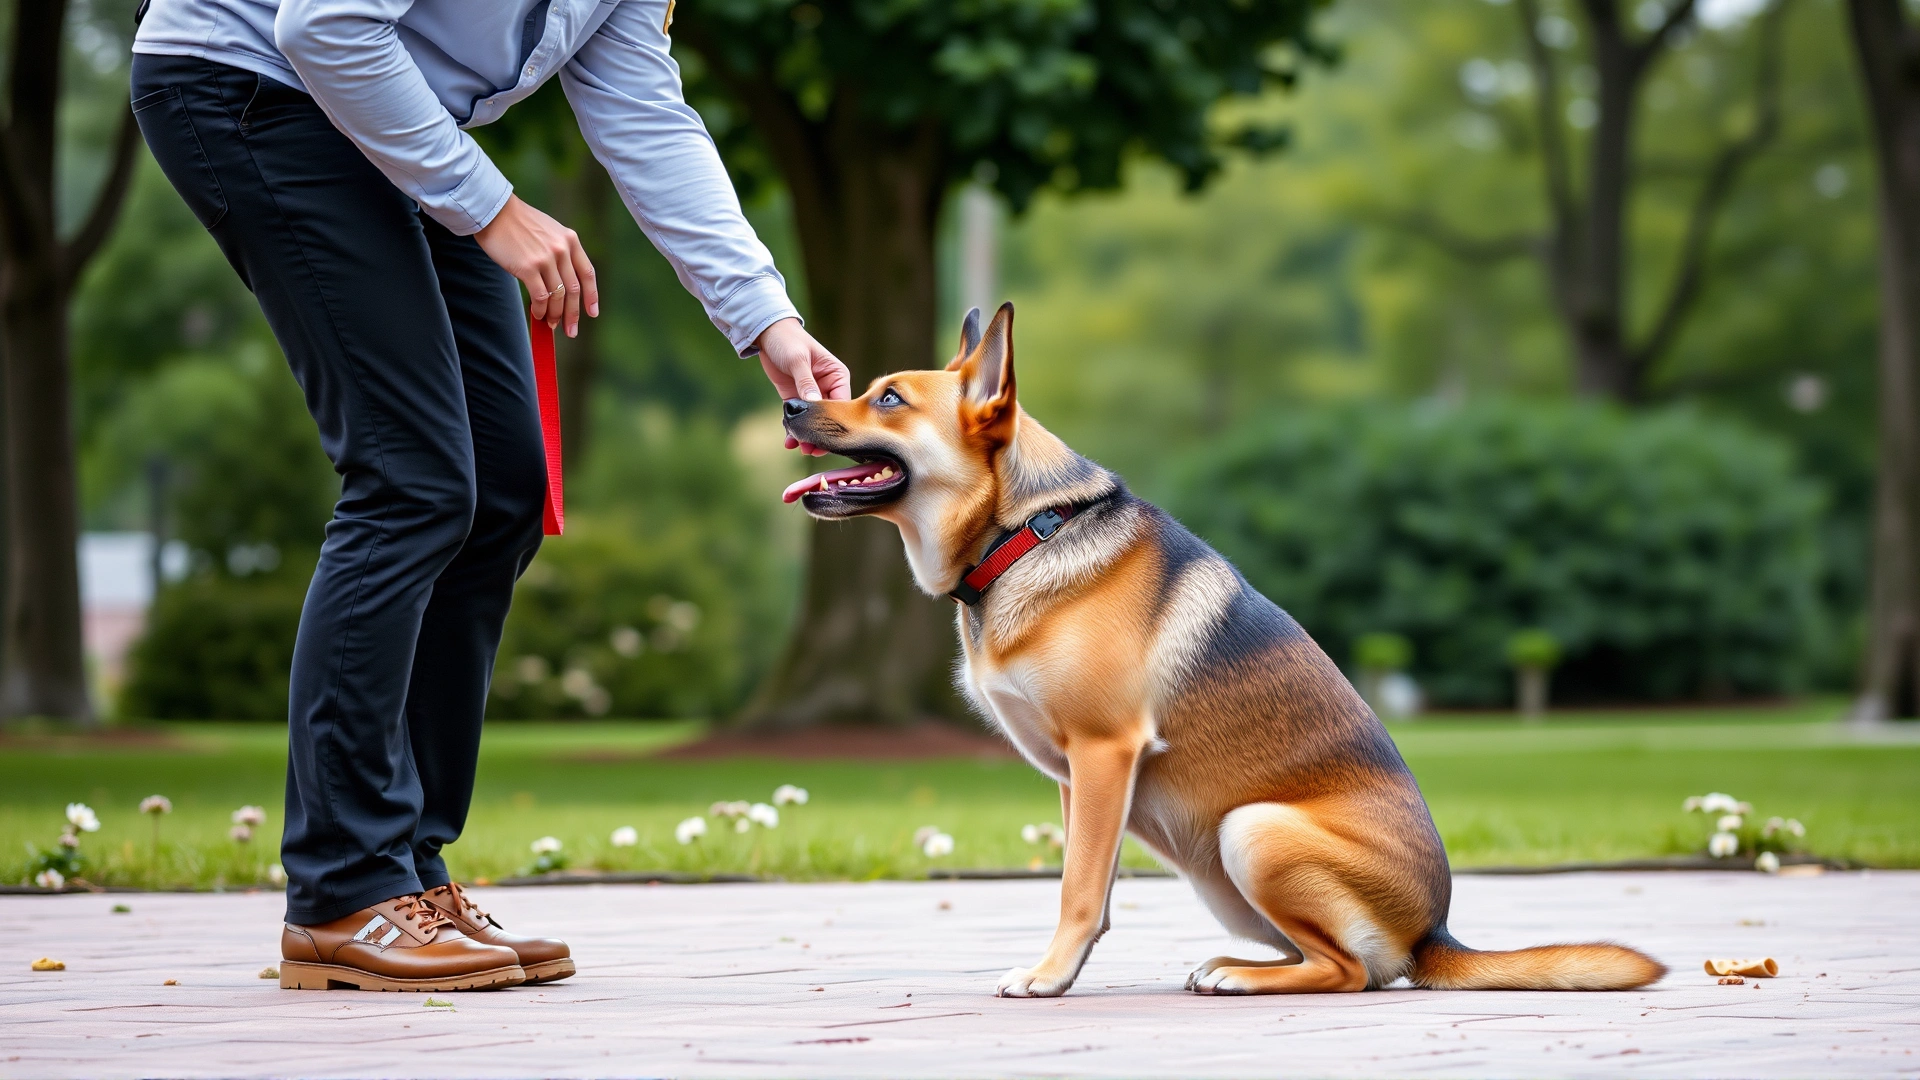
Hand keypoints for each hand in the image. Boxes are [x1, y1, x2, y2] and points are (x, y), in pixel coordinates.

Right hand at [474, 194, 597, 338]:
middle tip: (571, 330)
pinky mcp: (528, 267)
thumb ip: (561, 252)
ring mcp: (546, 259)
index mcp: (570, 240)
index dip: (592, 296)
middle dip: (574, 314)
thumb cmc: (519, 224)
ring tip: (551, 323)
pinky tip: (537, 314)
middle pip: (574, 290)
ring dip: (556, 315)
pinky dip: (540, 310)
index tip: (592, 313)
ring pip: (558, 296)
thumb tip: (562, 288)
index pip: (588, 274)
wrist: (494, 212)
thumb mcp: (550, 231)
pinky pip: (540, 297)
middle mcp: (562, 250)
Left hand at [757, 317, 848, 455]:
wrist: (767, 333)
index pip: (841, 403)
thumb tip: (814, 405)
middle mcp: (827, 387)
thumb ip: (806, 383)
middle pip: (828, 416)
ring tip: (799, 448)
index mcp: (836, 376)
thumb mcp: (798, 360)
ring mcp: (811, 394)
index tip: (827, 438)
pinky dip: (793, 429)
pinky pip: (797, 418)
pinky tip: (788, 441)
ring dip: (806, 435)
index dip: (835, 421)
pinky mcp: (795, 398)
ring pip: (812, 421)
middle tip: (812, 450)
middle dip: (820, 433)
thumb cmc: (789, 340)